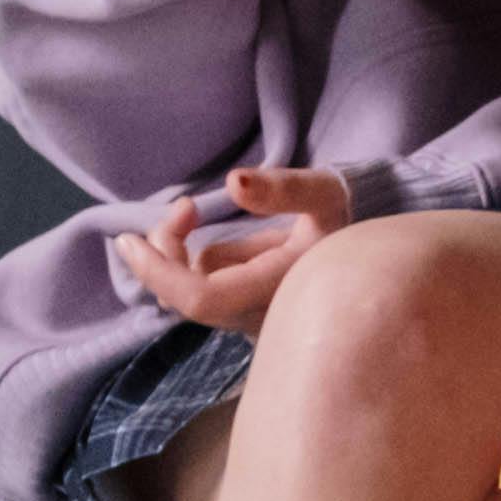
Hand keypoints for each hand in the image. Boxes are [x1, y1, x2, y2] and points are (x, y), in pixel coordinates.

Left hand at [113, 167, 350, 330]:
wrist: (373, 254)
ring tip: (192, 212)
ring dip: (176, 253)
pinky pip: (200, 288)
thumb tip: (234, 181)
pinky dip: (190, 261)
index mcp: (274, 289)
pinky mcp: (241, 312)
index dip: (158, 273)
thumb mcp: (324, 195)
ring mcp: (247, 319)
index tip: (128, 241)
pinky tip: (207, 235)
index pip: (200, 298)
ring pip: (188, 293)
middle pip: (185, 298)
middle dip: (164, 252)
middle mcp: (257, 316)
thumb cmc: (347, 219)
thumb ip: (283, 188)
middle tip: (183, 206)